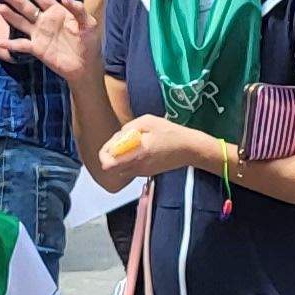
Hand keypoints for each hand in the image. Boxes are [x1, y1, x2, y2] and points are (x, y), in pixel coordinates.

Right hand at [0, 0, 96, 79]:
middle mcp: (44, 20)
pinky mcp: (36, 48)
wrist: (86, 66)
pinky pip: (20, 45)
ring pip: (20, 21)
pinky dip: (9, 44)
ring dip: (9, 15)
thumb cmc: (90, 43)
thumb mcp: (89, 23)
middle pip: (25, 5)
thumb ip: (78, 9)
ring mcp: (39, 34)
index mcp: (57, 11)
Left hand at [98, 114, 223, 178]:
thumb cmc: (171, 133)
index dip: (104, 154)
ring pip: (120, 169)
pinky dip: (130, 160)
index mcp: (135, 155)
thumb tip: (119, 136)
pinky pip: (131, 169)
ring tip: (132, 144)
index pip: (107, 164)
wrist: (190, 149)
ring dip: (121, 158)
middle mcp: (137, 168)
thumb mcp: (148, 121)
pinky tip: (142, 148)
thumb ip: (128, 128)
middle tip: (121, 142)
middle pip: (111, 168)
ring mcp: (142, 173)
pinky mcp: (148, 173)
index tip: (113, 144)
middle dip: (112, 155)